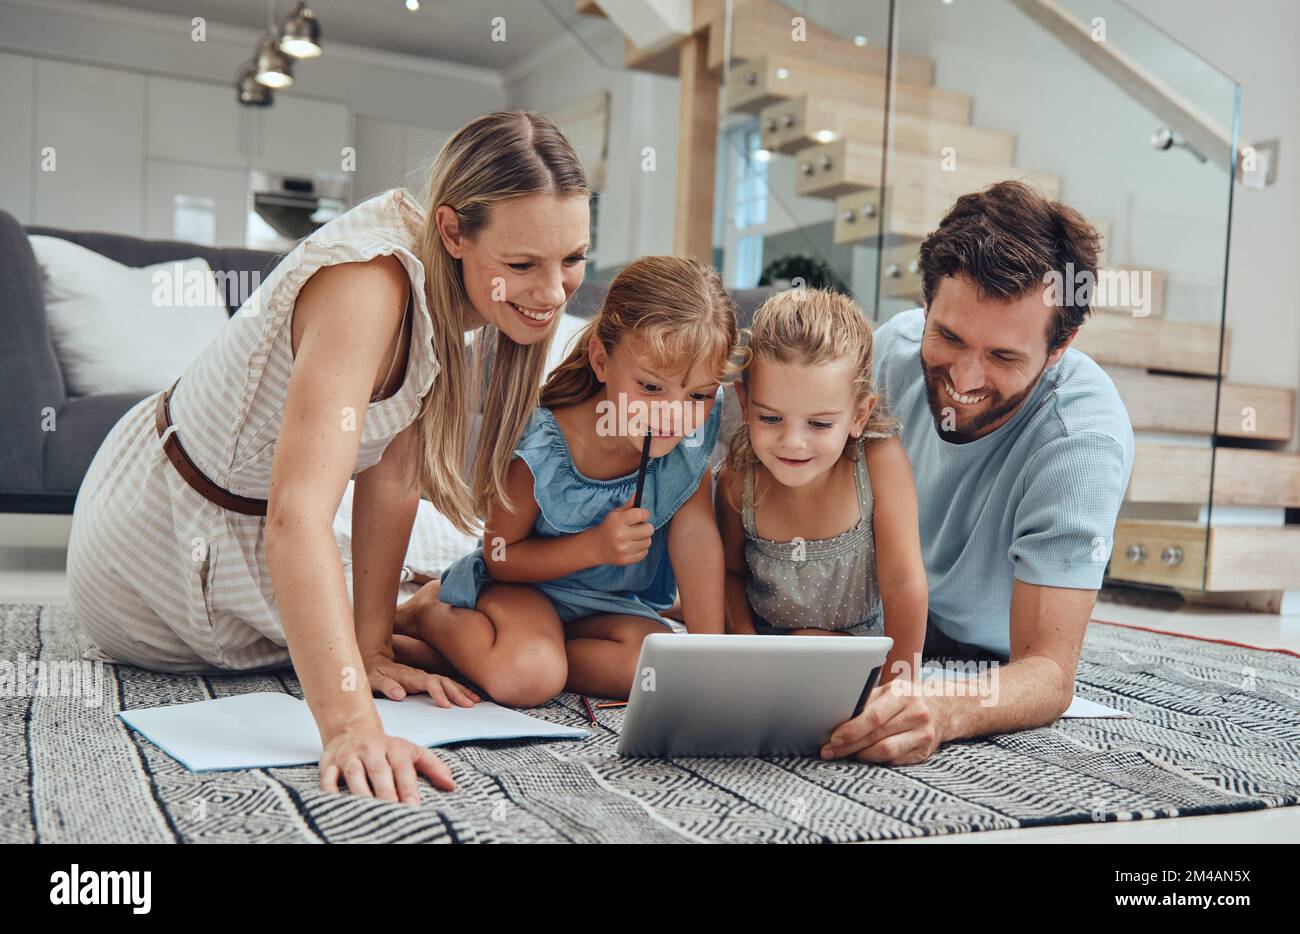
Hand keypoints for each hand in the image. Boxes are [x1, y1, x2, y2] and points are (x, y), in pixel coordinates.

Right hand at [320, 726, 453, 803]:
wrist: (351, 730)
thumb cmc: (384, 748)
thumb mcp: (411, 752)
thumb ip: (432, 766)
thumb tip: (451, 784)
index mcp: (394, 747)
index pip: (403, 768)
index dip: (408, 787)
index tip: (413, 806)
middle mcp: (372, 749)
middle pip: (379, 771)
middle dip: (386, 792)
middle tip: (393, 812)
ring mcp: (350, 756)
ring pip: (355, 774)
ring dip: (361, 793)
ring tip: (368, 812)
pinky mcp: (330, 763)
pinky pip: (328, 778)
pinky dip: (330, 791)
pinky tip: (336, 805)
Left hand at [363, 650, 479, 706]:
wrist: (373, 657)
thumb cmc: (373, 672)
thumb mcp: (374, 679)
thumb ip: (387, 686)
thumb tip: (400, 694)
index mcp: (410, 676)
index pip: (429, 683)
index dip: (438, 693)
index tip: (446, 705)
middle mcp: (420, 675)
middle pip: (443, 682)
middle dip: (457, 693)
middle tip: (469, 705)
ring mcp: (424, 677)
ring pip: (447, 682)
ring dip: (461, 691)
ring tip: (475, 701)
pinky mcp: (426, 681)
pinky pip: (446, 684)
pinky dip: (458, 690)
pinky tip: (468, 696)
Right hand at [593, 494, 653, 565]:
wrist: (597, 546)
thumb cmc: (610, 527)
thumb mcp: (616, 514)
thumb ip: (629, 505)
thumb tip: (638, 494)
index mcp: (617, 521)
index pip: (641, 514)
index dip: (644, 514)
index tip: (641, 515)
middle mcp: (620, 535)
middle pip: (649, 529)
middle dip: (646, 527)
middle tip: (639, 527)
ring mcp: (623, 549)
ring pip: (648, 541)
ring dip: (644, 538)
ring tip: (635, 537)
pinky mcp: (626, 560)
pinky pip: (645, 552)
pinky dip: (641, 549)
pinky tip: (633, 546)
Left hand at [821, 678, 942, 764]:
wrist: (943, 708)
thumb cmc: (907, 697)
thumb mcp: (889, 690)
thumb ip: (867, 701)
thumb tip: (837, 714)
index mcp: (904, 694)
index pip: (874, 716)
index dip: (852, 730)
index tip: (834, 738)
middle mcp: (917, 714)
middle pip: (877, 736)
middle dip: (849, 746)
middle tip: (830, 751)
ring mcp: (923, 735)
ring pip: (886, 752)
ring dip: (861, 756)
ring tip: (845, 754)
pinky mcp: (924, 752)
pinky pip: (895, 761)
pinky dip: (876, 760)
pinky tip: (864, 757)